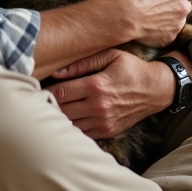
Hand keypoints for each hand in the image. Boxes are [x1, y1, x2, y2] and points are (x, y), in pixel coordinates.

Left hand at [46, 48, 173, 139]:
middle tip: (36, 100)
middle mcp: (98, 106)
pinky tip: (66, 120)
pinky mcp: (107, 131)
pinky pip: (81, 134)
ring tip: (48, 111)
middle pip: (61, 110)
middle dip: (47, 105)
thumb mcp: (110, 56)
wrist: (156, 90)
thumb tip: (57, 71)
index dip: (44, 91)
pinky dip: (71, 128)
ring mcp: (103, 121)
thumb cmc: (131, 68)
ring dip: (57, 118)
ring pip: (69, 125)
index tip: (35, 88)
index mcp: (96, 85)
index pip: (60, 93)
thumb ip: (83, 63)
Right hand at [114, 0, 191, 47]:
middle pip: (186, 4)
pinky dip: (164, 29)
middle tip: (160, 1)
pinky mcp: (169, 38)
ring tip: (154, 14)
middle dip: (177, 2)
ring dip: (171, 16)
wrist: (123, 15)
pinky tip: (151, 25)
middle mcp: (183, 8)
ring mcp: (177, 24)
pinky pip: (170, 32)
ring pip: (179, 19)